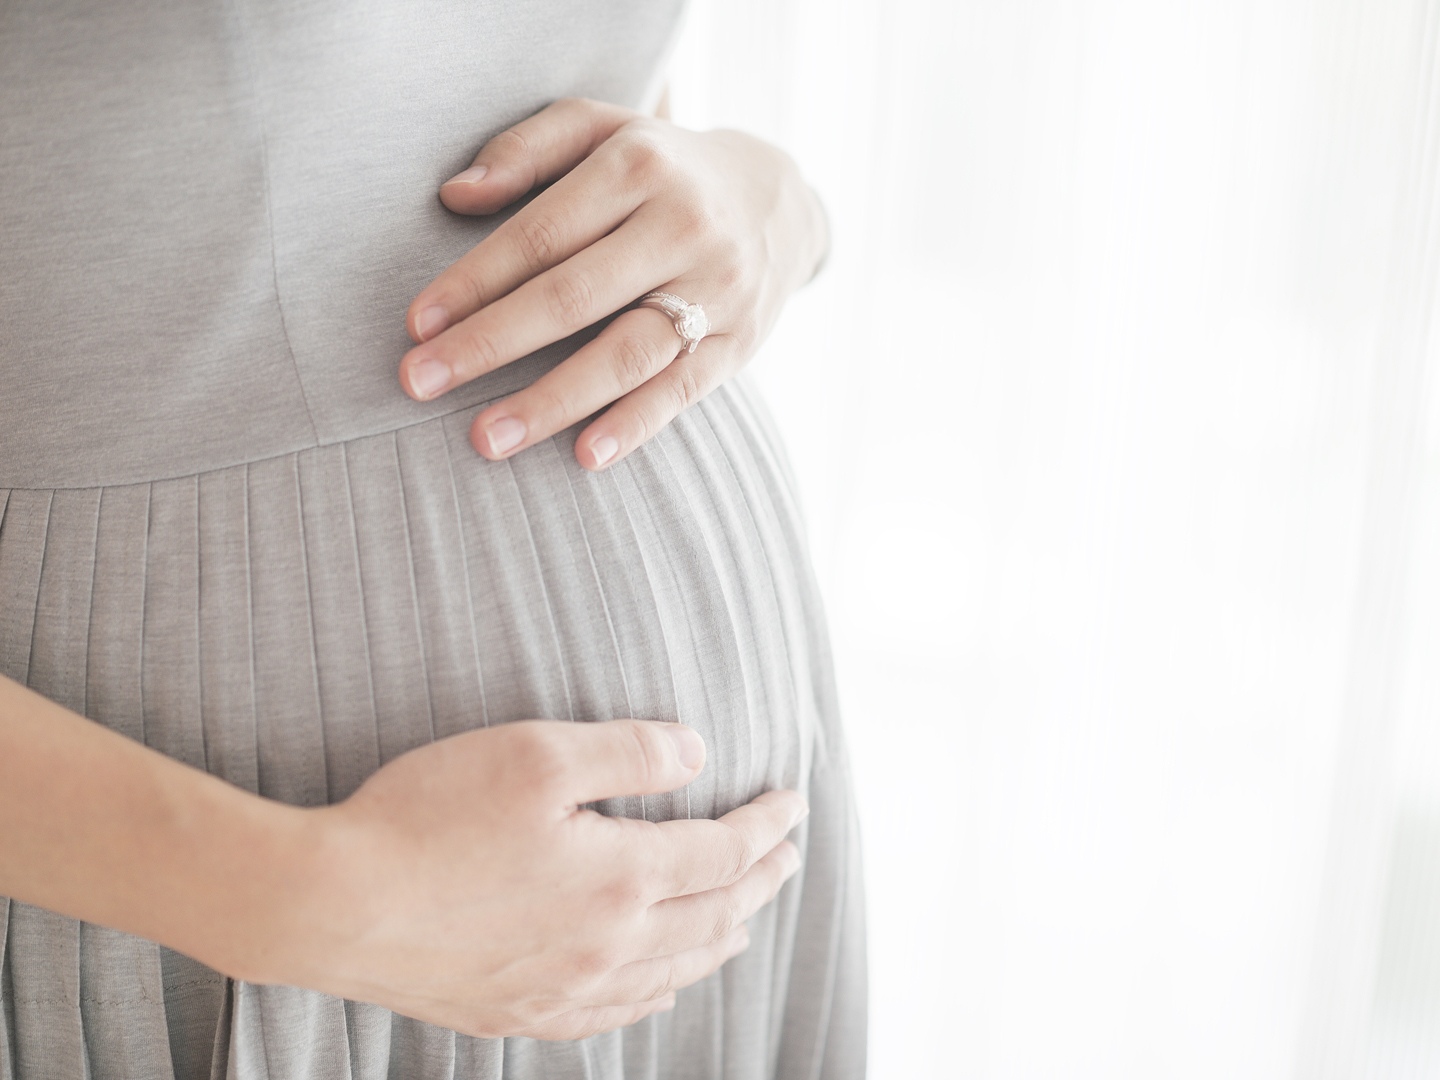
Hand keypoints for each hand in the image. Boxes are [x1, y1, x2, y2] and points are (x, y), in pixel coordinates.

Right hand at [283, 719, 806, 1039]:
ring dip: (721, 940)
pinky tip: (660, 983)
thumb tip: (699, 753)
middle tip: (788, 856)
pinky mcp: (517, 1013)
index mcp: (620, 878)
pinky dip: (659, 991)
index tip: (793, 802)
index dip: (767, 826)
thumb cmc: (427, 816)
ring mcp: (562, 988)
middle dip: (760, 881)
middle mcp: (606, 945)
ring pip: (673, 971)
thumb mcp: (537, 754)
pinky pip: (616, 1013)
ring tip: (744, 920)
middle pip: (713, 916)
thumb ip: (630, 752)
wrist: (330, 904)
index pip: (724, 853)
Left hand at [398, 97, 827, 469]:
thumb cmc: (660, 168)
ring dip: (552, 401)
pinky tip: (584, 457)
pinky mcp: (740, 344)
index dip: (474, 280)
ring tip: (484, 439)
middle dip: (490, 343)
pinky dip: (634, 425)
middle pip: (574, 295)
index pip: (541, 233)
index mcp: (638, 166)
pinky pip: (681, 391)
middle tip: (416, 383)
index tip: (415, 324)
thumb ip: (526, 149)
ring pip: (626, 352)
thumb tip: (454, 196)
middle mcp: (682, 226)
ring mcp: (717, 290)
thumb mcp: (601, 127)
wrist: (776, 203)